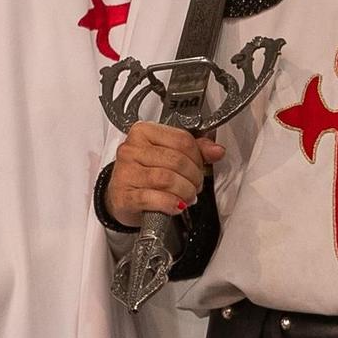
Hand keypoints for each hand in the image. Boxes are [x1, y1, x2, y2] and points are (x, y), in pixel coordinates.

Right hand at [106, 122, 223, 226]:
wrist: (121, 197)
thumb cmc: (144, 173)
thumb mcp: (168, 155)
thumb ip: (195, 150)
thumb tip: (216, 151)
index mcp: (143, 132)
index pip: (182, 140)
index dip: (198, 157)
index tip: (199, 167)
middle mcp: (131, 149)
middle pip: (176, 160)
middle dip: (194, 177)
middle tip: (195, 186)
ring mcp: (125, 172)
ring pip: (167, 179)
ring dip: (185, 192)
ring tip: (187, 196)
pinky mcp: (123, 195)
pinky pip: (154, 198)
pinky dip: (171, 204)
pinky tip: (176, 206)